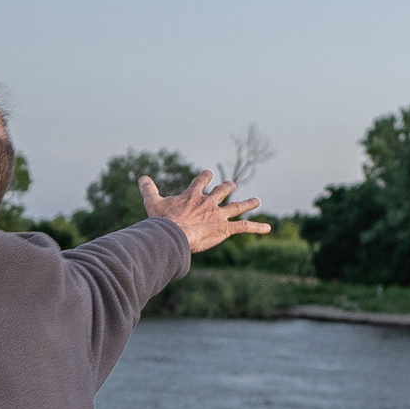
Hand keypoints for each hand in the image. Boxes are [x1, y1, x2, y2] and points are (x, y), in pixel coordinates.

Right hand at [141, 170, 270, 254]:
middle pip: (222, 191)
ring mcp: (218, 215)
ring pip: (237, 207)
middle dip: (227, 187)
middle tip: (231, 184)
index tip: (209, 174)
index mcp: (193, 195)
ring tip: (256, 201)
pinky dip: (256, 227)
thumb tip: (141, 177)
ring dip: (247, 203)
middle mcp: (208, 202)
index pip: (202, 181)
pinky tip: (268, 228)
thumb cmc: (162, 220)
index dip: (206, 177)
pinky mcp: (224, 229)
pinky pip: (243, 227)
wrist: (174, 234)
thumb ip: (148, 189)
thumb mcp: (152, 202)